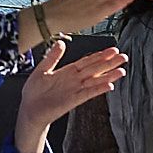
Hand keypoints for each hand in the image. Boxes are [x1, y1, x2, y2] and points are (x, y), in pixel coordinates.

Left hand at [13, 37, 125, 152]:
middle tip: (124, 57)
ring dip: (109, 76)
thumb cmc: (34, 92)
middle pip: (95, 70)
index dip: (100, 55)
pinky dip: (98, 89)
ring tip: (122, 71)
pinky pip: (88, 93)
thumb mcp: (42, 70)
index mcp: (68, 72)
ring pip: (95, 81)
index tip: (113, 50)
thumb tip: (61, 42)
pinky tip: (109, 86)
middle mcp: (74, 80)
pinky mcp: (73, 100)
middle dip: (109, 63)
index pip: (87, 61)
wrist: (29, 109)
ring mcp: (75, 90)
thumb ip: (53, 57)